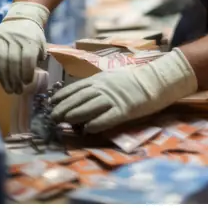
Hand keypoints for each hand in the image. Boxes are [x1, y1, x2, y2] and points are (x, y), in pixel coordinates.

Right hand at [0, 2, 48, 93]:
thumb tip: (32, 75)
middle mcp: (14, 38)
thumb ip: (38, 57)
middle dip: (13, 79)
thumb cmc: (32, 36)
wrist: (21, 18)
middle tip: (14, 91)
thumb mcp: (40, 43)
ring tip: (3, 86)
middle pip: (11, 60)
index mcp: (29, 39)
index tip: (27, 82)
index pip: (27, 57)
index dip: (27, 71)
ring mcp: (0, 38)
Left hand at [50, 48, 197, 132]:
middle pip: (79, 98)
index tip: (51, 101)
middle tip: (52, 116)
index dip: (62, 95)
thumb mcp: (112, 77)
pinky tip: (86, 129)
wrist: (155, 80)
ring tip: (62, 122)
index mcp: (100, 79)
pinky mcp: (124, 110)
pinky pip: (107, 118)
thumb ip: (97, 84)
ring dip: (73, 115)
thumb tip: (80, 94)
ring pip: (89, 107)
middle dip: (63, 107)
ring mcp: (113, 99)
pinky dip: (95, 124)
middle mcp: (104, 88)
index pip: (76, 87)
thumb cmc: (133, 79)